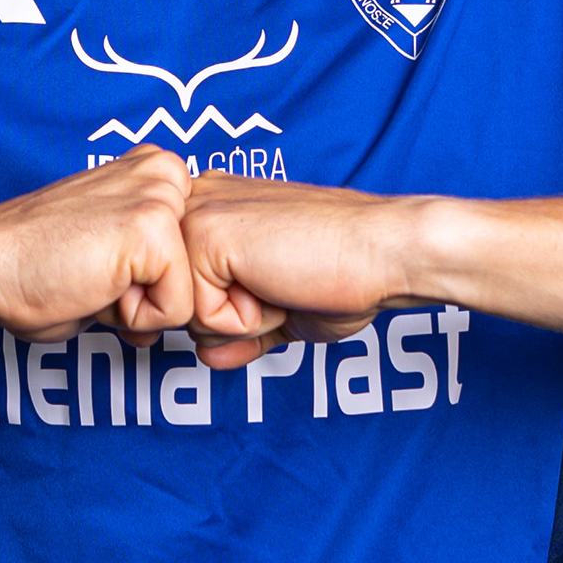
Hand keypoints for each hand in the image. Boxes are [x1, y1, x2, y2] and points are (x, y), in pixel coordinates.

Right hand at [0, 148, 253, 345]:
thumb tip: (188, 303)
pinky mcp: (154, 230)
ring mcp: (162, 197)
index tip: (96, 268)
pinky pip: (176, 310)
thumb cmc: (33, 267)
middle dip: (150, 296)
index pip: (193, 256)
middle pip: (199, 273)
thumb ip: (153, 264)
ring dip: (140, 308)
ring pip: (191, 294)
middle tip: (92, 277)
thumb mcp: (112, 253)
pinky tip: (93, 288)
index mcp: (157, 172)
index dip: (146, 284)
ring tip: (92, 281)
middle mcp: (167, 173)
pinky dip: (134, 319)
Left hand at [180, 175, 424, 367]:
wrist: (383, 252)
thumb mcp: (278, 309)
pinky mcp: (205, 234)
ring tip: (282, 280)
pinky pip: (203, 318)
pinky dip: (248, 321)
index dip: (232, 313)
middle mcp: (196, 204)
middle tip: (284, 281)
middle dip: (234, 318)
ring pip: (186, 317)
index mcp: (211, 210)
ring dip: (242, 320)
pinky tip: (279, 282)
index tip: (278, 281)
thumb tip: (207, 357)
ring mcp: (196, 215)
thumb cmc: (344, 272)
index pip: (184, 296)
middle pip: (178, 308)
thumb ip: (236, 330)